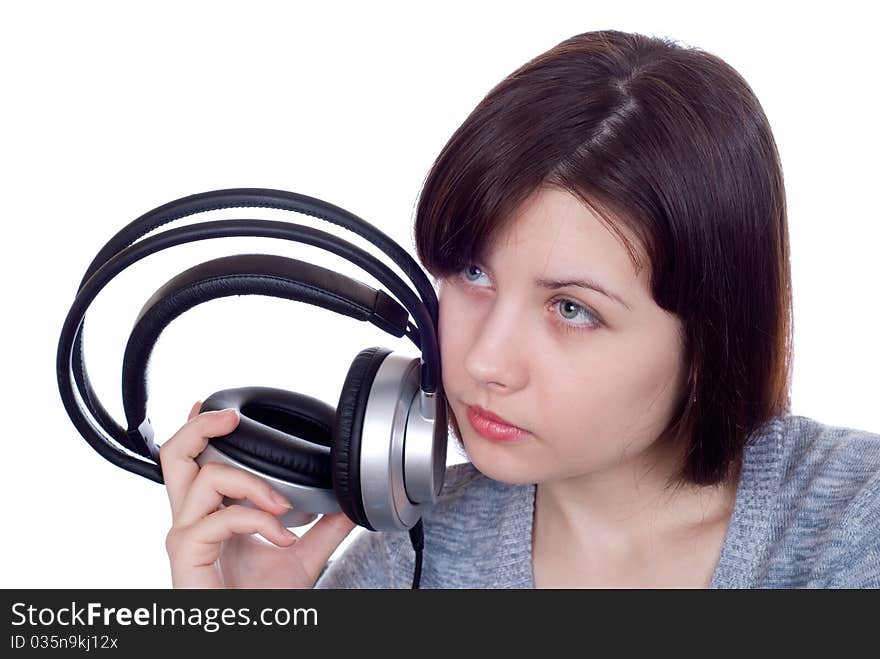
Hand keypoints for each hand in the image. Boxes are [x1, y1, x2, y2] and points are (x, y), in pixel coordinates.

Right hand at [160, 401, 354, 587]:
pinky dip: (258, 519)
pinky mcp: (186, 554)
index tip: (217, 406)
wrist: (249, 636)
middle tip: (232, 418)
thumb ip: (324, 527)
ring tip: (283, 507)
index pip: (192, 463)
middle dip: (201, 426)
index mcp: (211, 515)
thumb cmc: (262, 605)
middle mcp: (191, 521)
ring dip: (252, 483)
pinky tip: (281, 537)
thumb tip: (350, 502)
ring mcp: (184, 536)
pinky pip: (221, 516)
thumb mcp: (301, 557)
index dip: (198, 429)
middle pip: (173, 456)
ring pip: (203, 476)